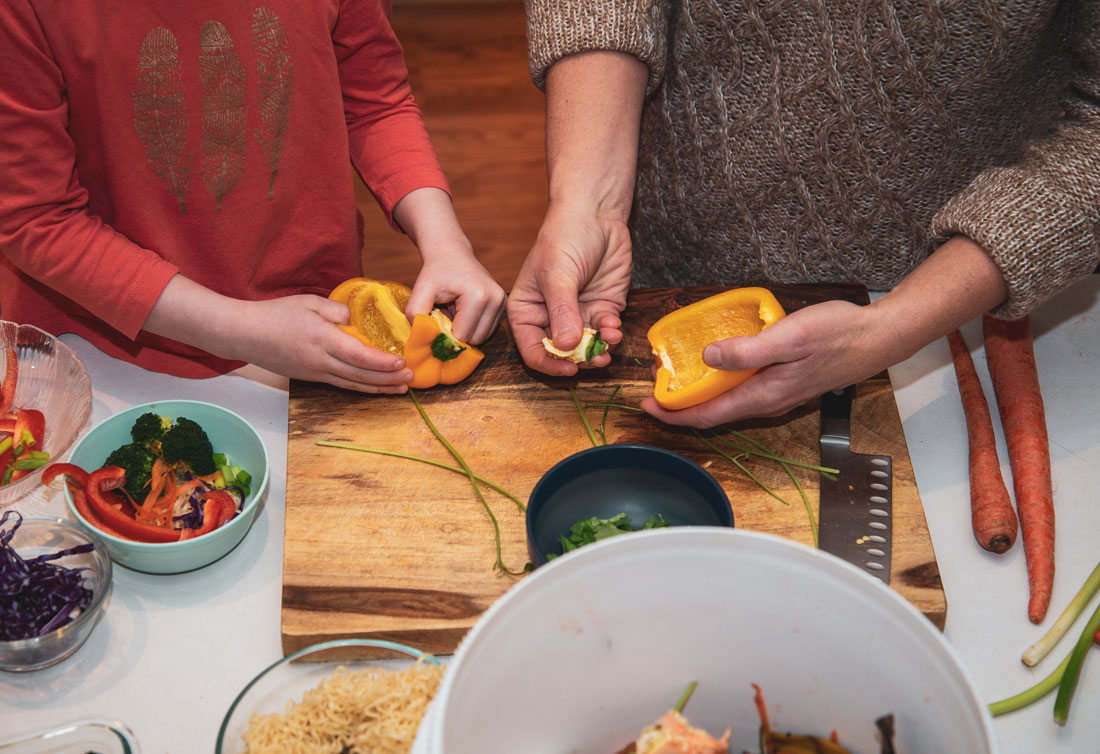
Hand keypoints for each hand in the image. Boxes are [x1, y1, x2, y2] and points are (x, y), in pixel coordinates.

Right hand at [229, 295, 416, 391]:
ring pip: (353, 384)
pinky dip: (362, 387)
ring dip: (379, 388)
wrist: (244, 334)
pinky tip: (375, 387)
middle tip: (411, 378)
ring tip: (401, 389)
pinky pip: (342, 385)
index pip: (359, 356)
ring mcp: (315, 373)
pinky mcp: (310, 377)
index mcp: (322, 340)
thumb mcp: (309, 302)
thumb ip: (337, 311)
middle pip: (361, 376)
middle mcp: (320, 361)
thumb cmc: (276, 314)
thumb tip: (355, 321)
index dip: (383, 363)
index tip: (402, 362)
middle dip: (389, 379)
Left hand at [406, 241, 505, 344]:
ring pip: (482, 337)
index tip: (438, 315)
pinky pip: (487, 330)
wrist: (451, 253)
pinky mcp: (503, 304)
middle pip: (475, 340)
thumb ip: (416, 315)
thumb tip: (423, 340)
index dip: (446, 331)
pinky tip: (464, 309)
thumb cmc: (435, 272)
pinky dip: (473, 325)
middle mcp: (495, 299)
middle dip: (457, 332)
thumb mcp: (420, 291)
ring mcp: (502, 302)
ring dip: (465, 330)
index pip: (462, 336)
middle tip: (447, 312)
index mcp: (478, 296)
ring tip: (456, 309)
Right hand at [507, 204, 631, 375]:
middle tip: (595, 360)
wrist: (597, 215)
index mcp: (527, 310)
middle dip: (579, 360)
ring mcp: (577, 315)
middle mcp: (550, 317)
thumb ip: (562, 311)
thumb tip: (565, 347)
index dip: (548, 363)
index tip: (568, 369)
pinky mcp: (601, 309)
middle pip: (561, 354)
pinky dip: (611, 335)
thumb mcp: (558, 275)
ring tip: (609, 343)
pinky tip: (615, 326)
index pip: (531, 348)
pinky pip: (605, 332)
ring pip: (586, 347)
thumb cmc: (565, 238)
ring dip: (598, 350)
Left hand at [640, 235, 1010, 426]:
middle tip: (653, 394)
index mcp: (763, 396)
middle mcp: (768, 402)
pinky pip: (744, 391)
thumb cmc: (838, 335)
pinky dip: (721, 385)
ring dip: (700, 397)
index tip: (646, 405)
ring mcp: (777, 395)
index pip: (708, 416)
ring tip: (676, 383)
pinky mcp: (785, 383)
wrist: (878, 338)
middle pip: (714, 414)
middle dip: (681, 408)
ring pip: (728, 404)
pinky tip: (716, 367)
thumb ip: (748, 351)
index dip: (674, 414)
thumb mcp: (788, 337)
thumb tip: (708, 357)